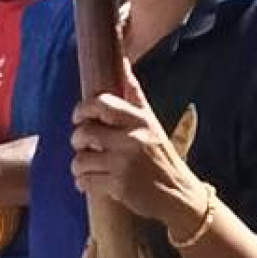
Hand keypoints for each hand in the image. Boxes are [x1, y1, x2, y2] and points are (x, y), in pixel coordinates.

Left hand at [69, 82, 204, 225]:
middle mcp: (132, 138)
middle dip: (78, 141)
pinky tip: (89, 181)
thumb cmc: (161, 156)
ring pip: (81, 159)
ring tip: (85, 167)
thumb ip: (135, 96)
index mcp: (140, 120)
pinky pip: (85, 181)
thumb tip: (123, 62)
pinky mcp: (119, 186)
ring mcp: (125, 163)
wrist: (179, 194)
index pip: (101, 103)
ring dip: (78, 165)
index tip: (78, 117)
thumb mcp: (152, 123)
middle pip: (85, 132)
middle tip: (83, 146)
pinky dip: (82, 182)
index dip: (82, 109)